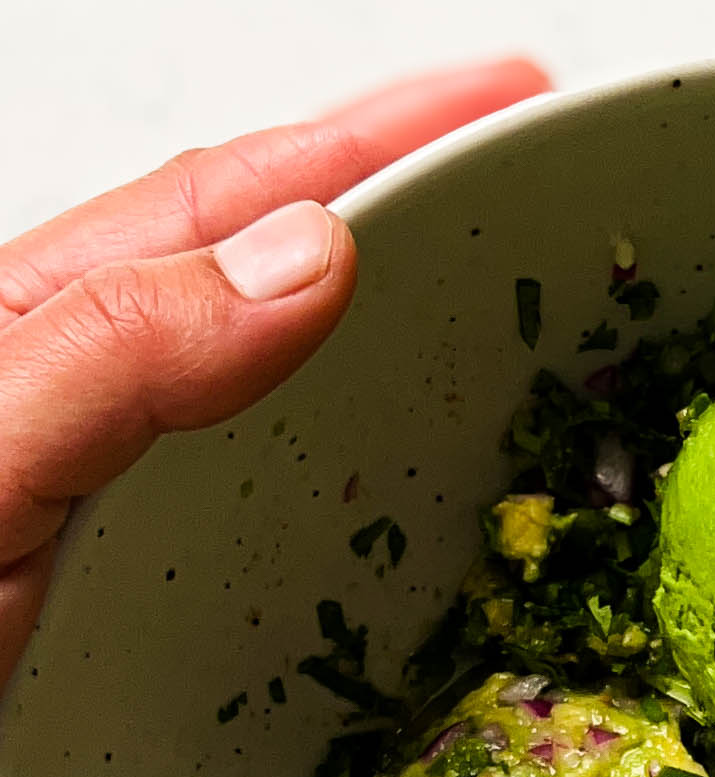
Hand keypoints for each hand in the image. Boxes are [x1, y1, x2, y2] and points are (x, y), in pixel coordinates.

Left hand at [0, 56, 549, 687]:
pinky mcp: (118, 592)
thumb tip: (303, 259)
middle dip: (396, 198)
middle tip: (519, 164)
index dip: (376, 135)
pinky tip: (370, 475)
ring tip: (476, 291)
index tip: (504, 99)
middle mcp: (64, 390)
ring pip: (262, 375)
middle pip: (253, 256)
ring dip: (378, 326)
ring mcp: (98, 491)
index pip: (231, 198)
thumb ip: (115, 355)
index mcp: (29, 326)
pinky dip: (338, 465)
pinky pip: (258, 494)